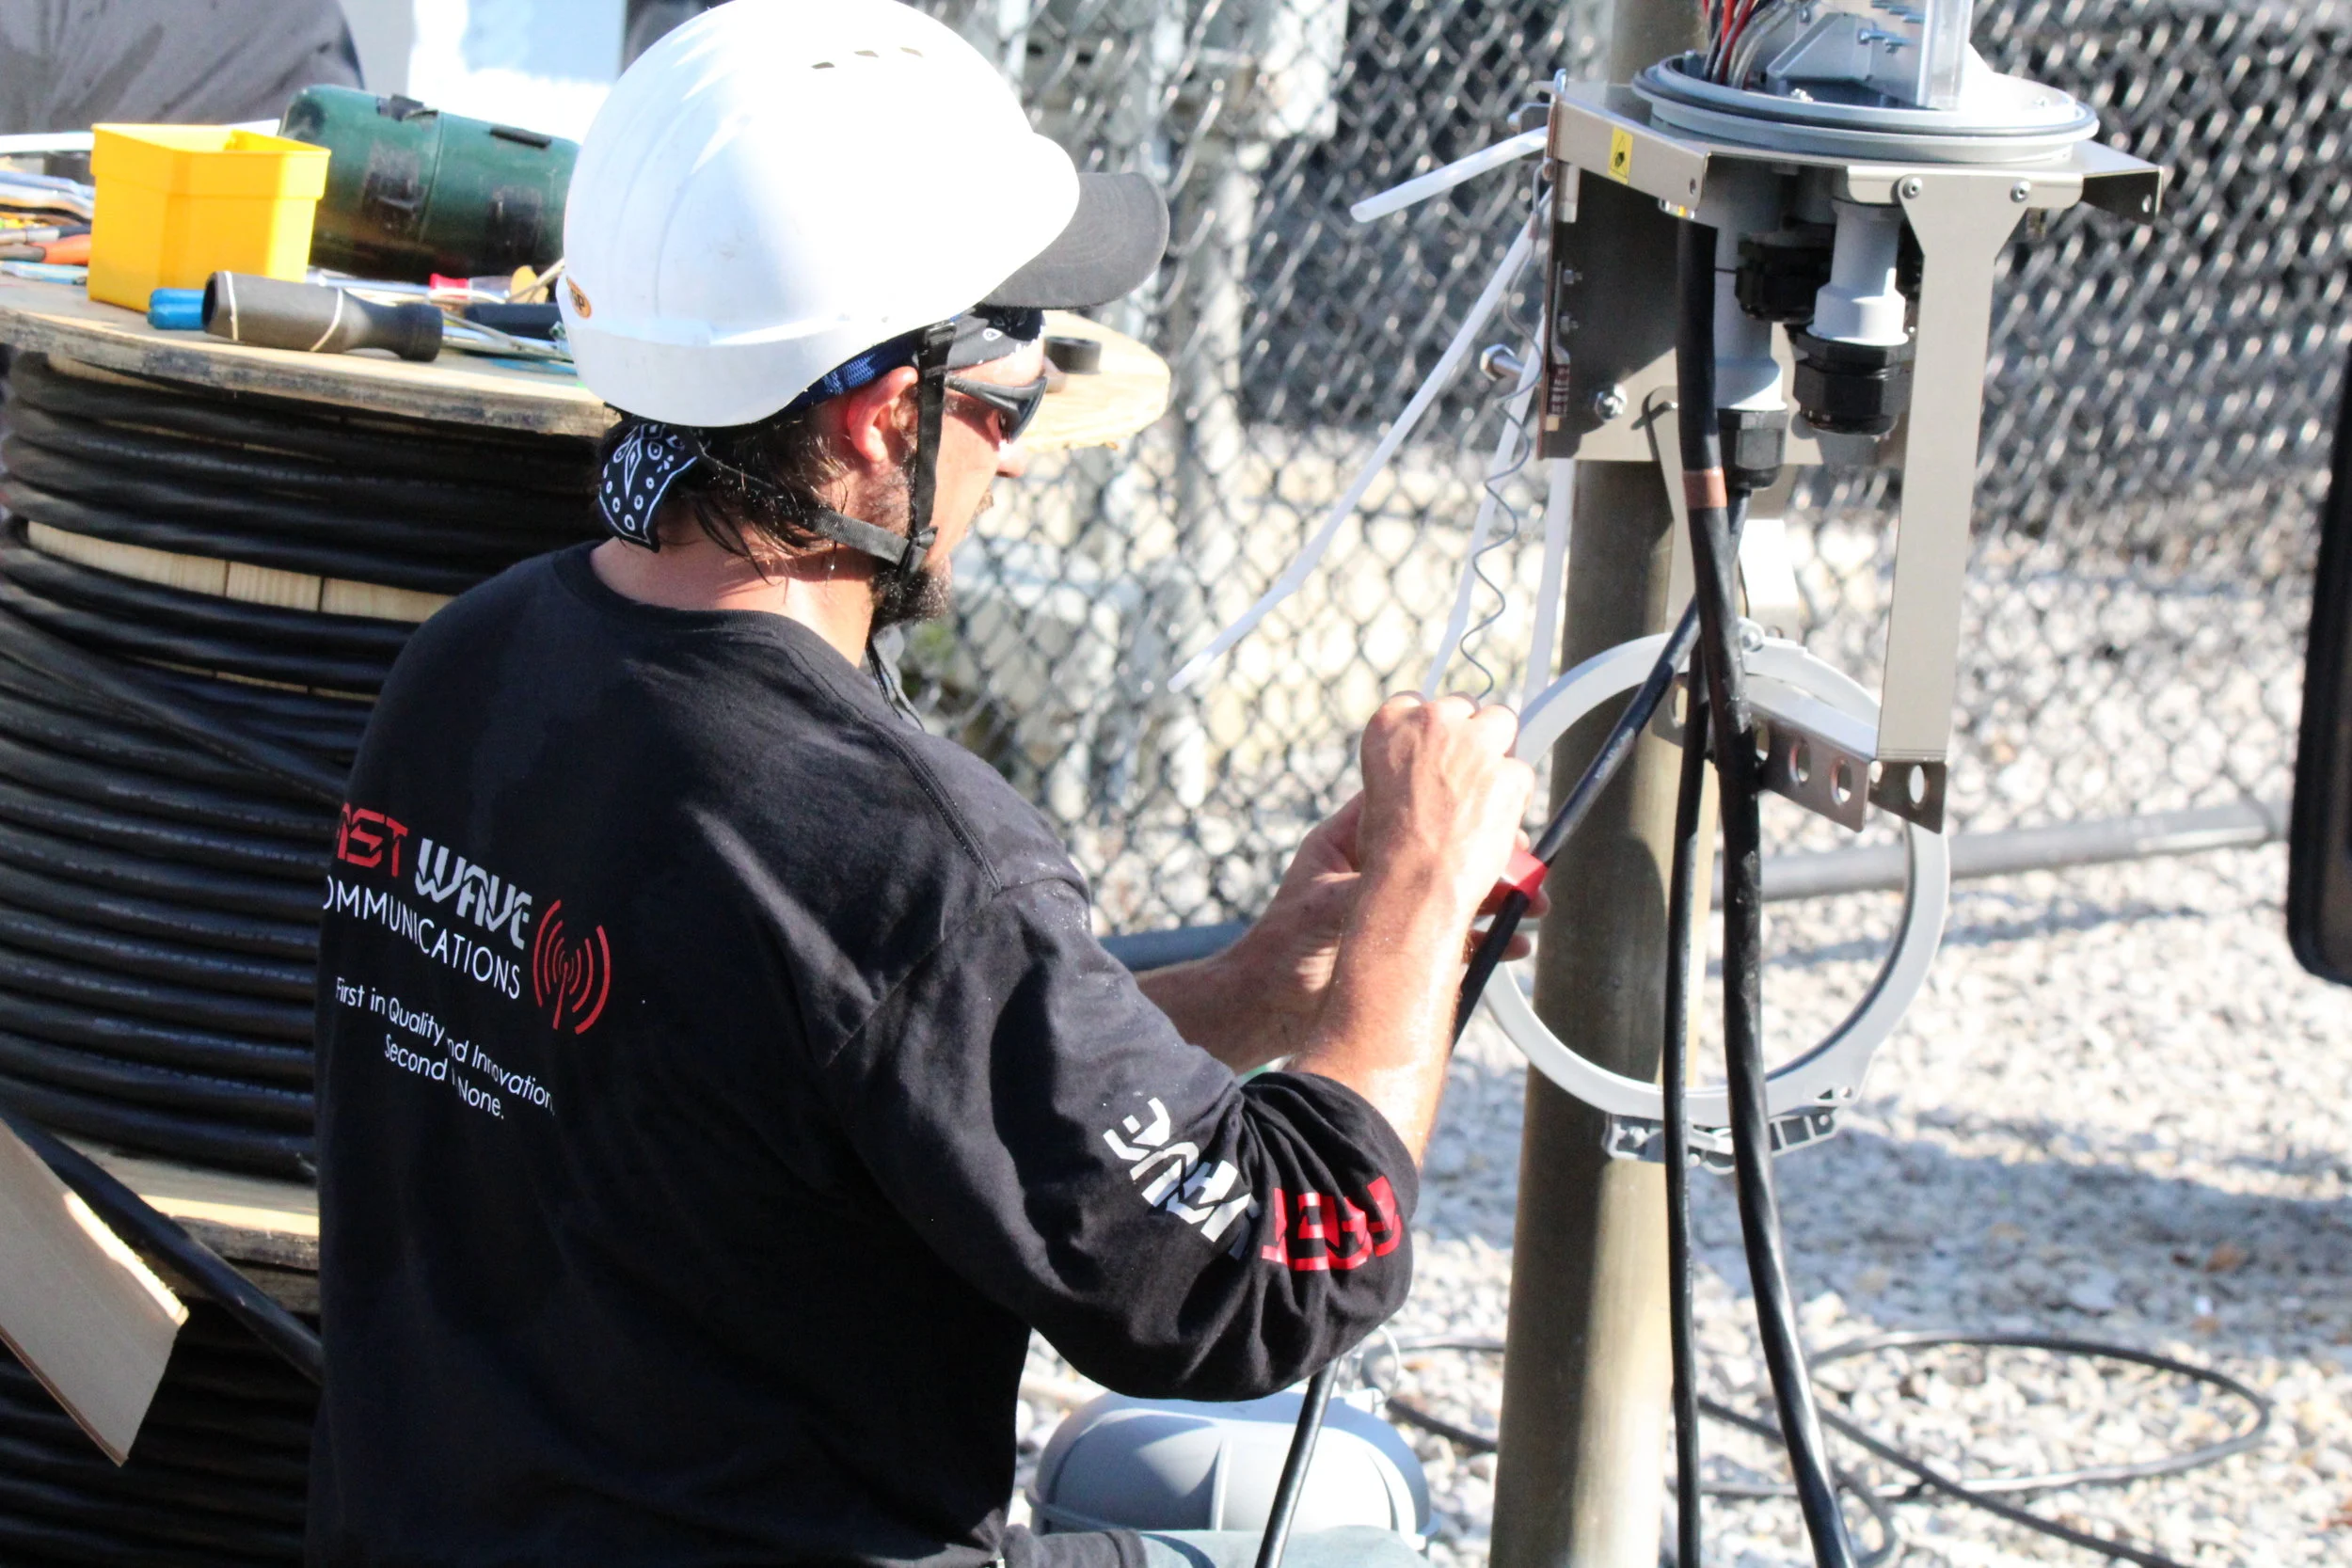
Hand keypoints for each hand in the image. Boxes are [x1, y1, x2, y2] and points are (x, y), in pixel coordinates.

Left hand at [1240, 801, 1548, 1021]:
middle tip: (1525, 864)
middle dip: (1491, 856)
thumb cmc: (1284, 946)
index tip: (1492, 807)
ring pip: (1458, 894)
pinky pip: (1458, 940)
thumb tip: (1425, 862)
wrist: (1267, 1006)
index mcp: (1356, 843)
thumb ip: (1375, 884)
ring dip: (1499, 898)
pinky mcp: (1408, 954)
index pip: (1413, 808)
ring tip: (1533, 904)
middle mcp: (1382, 874)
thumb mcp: (1330, 902)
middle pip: (1448, 851)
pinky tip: (1515, 944)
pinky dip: (1490, 941)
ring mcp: (1398, 913)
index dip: (1453, 805)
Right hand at [1354, 693, 1537, 927]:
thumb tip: (1427, 779)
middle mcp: (1432, 723)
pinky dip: (1515, 795)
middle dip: (1470, 733)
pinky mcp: (1509, 771)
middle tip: (1468, 769)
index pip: (1415, 702)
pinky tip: (1497, 821)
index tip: (1436, 744)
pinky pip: (1521, 773)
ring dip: (1499, 752)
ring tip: (1488, 792)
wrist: (1413, 882)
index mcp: (1389, 726)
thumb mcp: (1376, 797)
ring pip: (1502, 725)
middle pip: (1465, 706)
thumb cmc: (1386, 851)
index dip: (1431, 726)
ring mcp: (1475, 743)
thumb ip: (1403, 771)